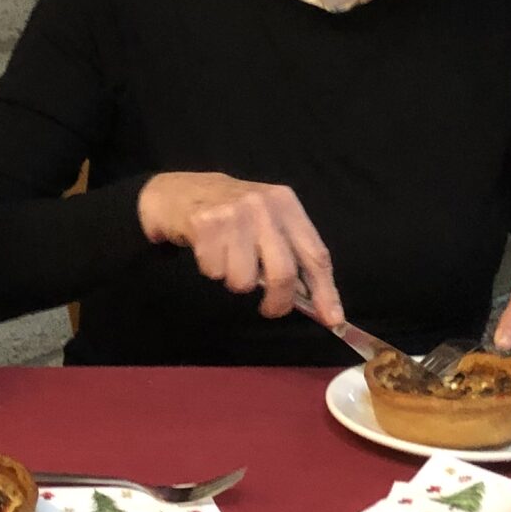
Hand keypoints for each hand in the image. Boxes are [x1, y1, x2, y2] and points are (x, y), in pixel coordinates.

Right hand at [137, 172, 341, 323]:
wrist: (178, 192)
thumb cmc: (230, 213)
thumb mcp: (266, 221)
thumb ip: (291, 254)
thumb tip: (317, 302)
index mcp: (286, 204)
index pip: (314, 253)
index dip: (325, 290)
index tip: (332, 319)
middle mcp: (263, 205)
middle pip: (283, 273)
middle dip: (278, 302)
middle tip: (270, 309)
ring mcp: (233, 214)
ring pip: (245, 280)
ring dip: (236, 281)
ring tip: (228, 260)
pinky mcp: (204, 224)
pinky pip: (215, 273)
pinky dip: (212, 271)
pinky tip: (208, 251)